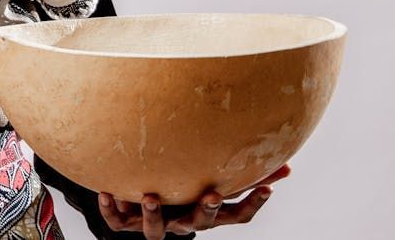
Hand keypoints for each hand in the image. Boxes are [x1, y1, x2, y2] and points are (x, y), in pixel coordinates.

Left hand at [98, 163, 290, 238]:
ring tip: (152, 196)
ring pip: (156, 231)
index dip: (252, 205)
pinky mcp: (128, 222)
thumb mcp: (213, 181)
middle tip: (212, 195)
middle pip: (200, 224)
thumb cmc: (184, 189)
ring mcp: (157, 224)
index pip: (236, 216)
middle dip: (206, 211)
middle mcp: (183, 222)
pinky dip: (111, 209)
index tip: (266, 189)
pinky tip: (106, 192)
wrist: (140, 204)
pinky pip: (118, 221)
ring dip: (154, 215)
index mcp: (206, 213)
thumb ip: (245, 174)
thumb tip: (287, 164)